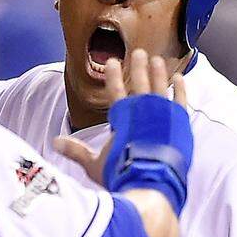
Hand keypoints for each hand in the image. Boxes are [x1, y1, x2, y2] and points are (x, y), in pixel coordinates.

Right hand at [54, 50, 186, 185]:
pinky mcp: (179, 123)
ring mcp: (162, 116)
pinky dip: (181, 88)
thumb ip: (76, 150)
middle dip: (138, 67)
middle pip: (140, 84)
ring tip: (157, 59)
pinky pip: (181, 100)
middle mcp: (142, 113)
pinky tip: (180, 77)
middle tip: (139, 52)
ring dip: (159, 72)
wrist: (150, 184)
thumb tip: (55, 142)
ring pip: (161, 88)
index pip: (115, 92)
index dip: (113, 76)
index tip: (112, 62)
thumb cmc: (121, 175)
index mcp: (121, 120)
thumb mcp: (94, 164)